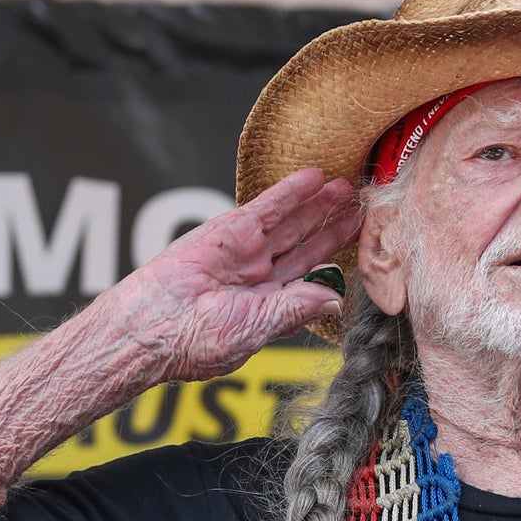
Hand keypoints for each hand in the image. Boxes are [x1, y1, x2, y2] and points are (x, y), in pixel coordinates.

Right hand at [109, 168, 358, 381]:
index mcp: (269, 307)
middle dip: (332, 228)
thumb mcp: (259, 329)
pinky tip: (314, 178)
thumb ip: (297, 309)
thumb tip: (334, 298)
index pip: (311, 279)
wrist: (156, 327)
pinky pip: (266, 206)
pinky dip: (290, 191)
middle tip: (362, 210)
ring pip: (290, 224)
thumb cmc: (198, 342)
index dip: (336, 263)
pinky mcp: (230, 230)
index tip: (363, 249)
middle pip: (305, 247)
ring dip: (317, 205)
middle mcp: (259, 277)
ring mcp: (245, 251)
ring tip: (346, 188)